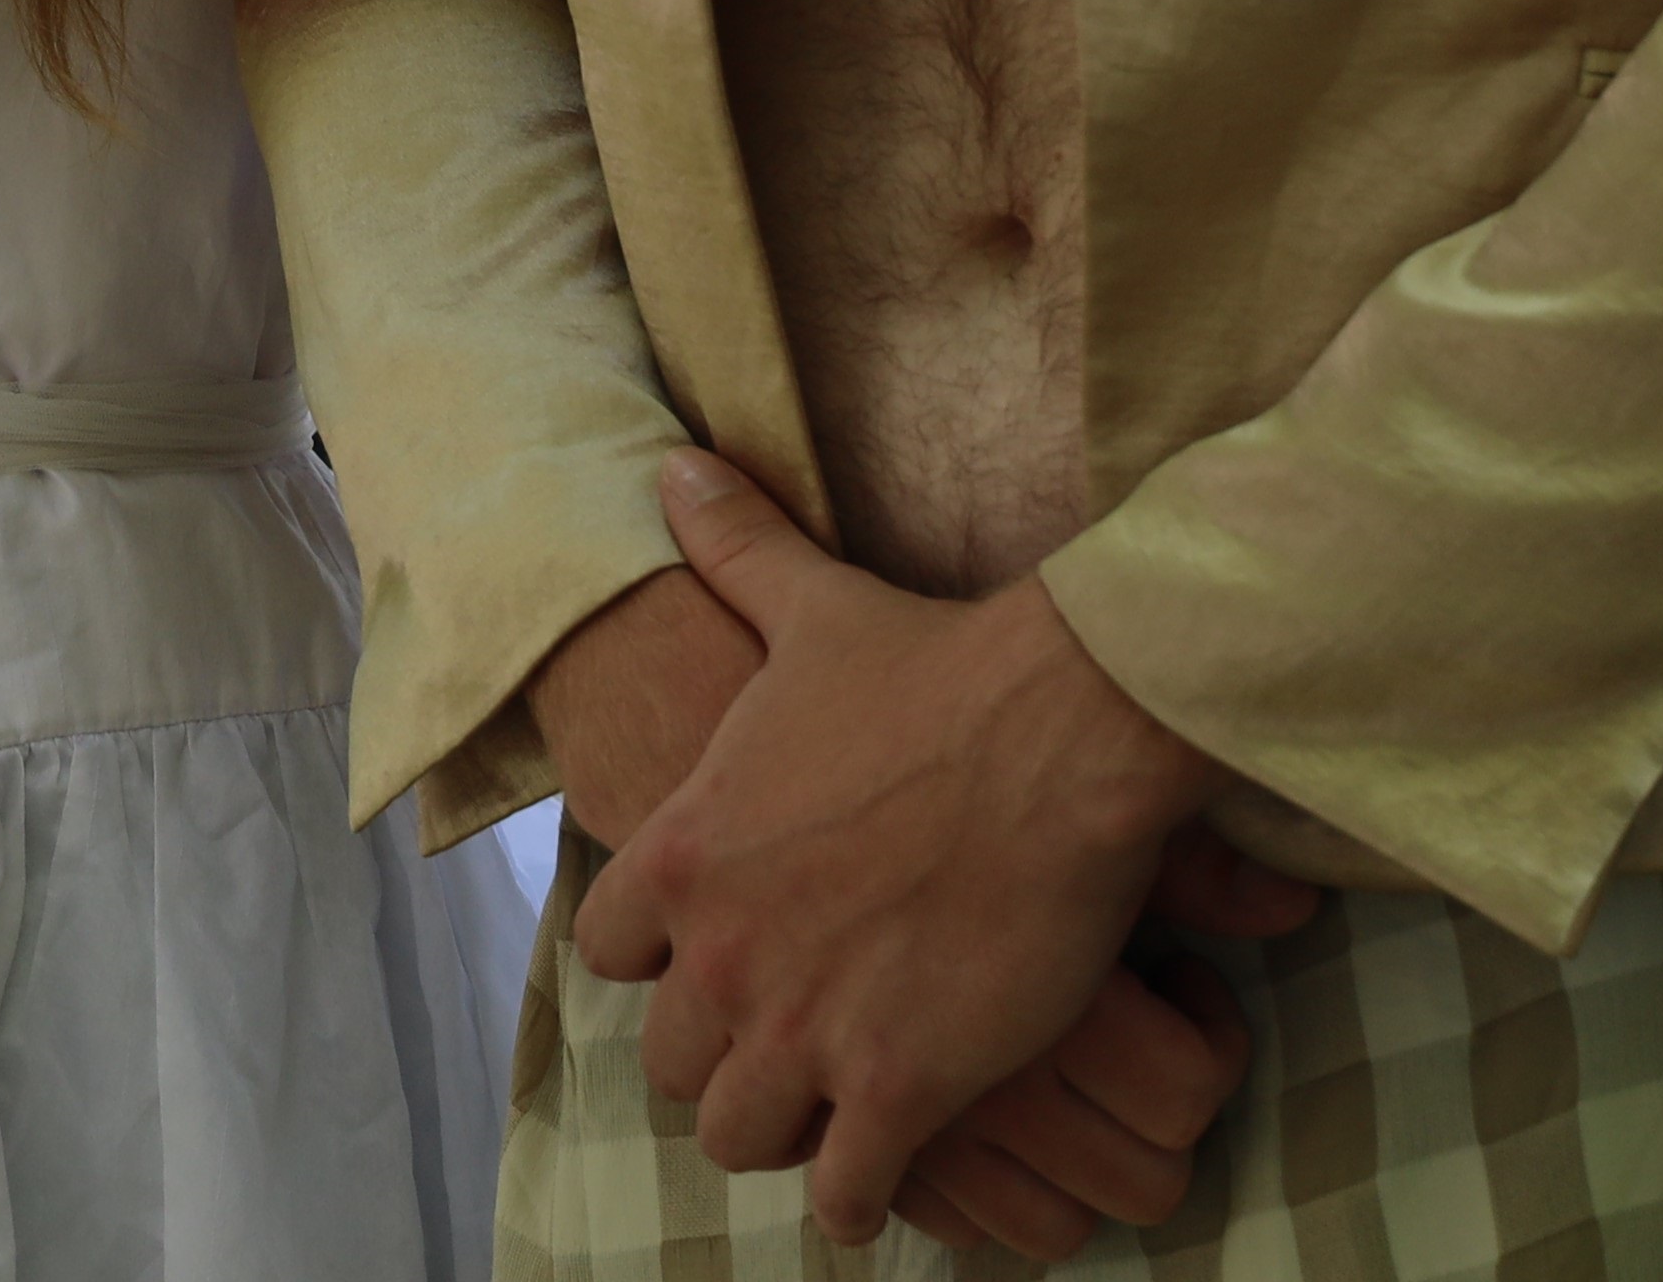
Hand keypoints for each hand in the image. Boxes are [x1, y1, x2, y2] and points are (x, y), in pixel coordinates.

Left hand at [574, 452, 1220, 1249]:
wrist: (1059, 729)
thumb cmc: (935, 665)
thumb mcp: (807, 605)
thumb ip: (730, 547)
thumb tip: (671, 467)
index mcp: (683, 856)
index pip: (603, 952)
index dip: (653, 958)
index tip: (708, 951)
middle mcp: (721, 957)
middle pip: (668, 1063)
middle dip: (716, 1057)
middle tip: (776, 1043)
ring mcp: (804, 1032)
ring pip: (739, 1138)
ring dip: (779, 1130)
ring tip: (826, 1113)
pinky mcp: (897, 1090)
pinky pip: (848, 1195)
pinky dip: (862, 1196)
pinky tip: (889, 1170)